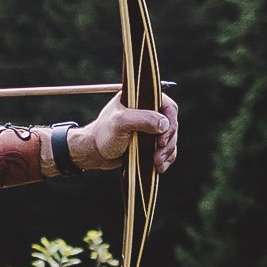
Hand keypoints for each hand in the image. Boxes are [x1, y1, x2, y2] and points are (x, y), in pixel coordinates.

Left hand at [65, 93, 180, 175]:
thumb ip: (142, 119)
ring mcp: (150, 127)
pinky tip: (159, 167)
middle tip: (158, 153)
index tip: (162, 138)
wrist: (95, 152)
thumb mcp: (120, 122)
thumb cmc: (104, 134)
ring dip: (167, 152)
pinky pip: (167, 150)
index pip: (167, 106)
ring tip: (157, 163)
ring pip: (171, 138)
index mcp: (141, 99)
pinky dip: (166, 158)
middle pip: (171, 124)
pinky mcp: (150, 142)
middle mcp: (148, 111)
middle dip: (168, 141)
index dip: (170, 121)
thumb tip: (165, 124)